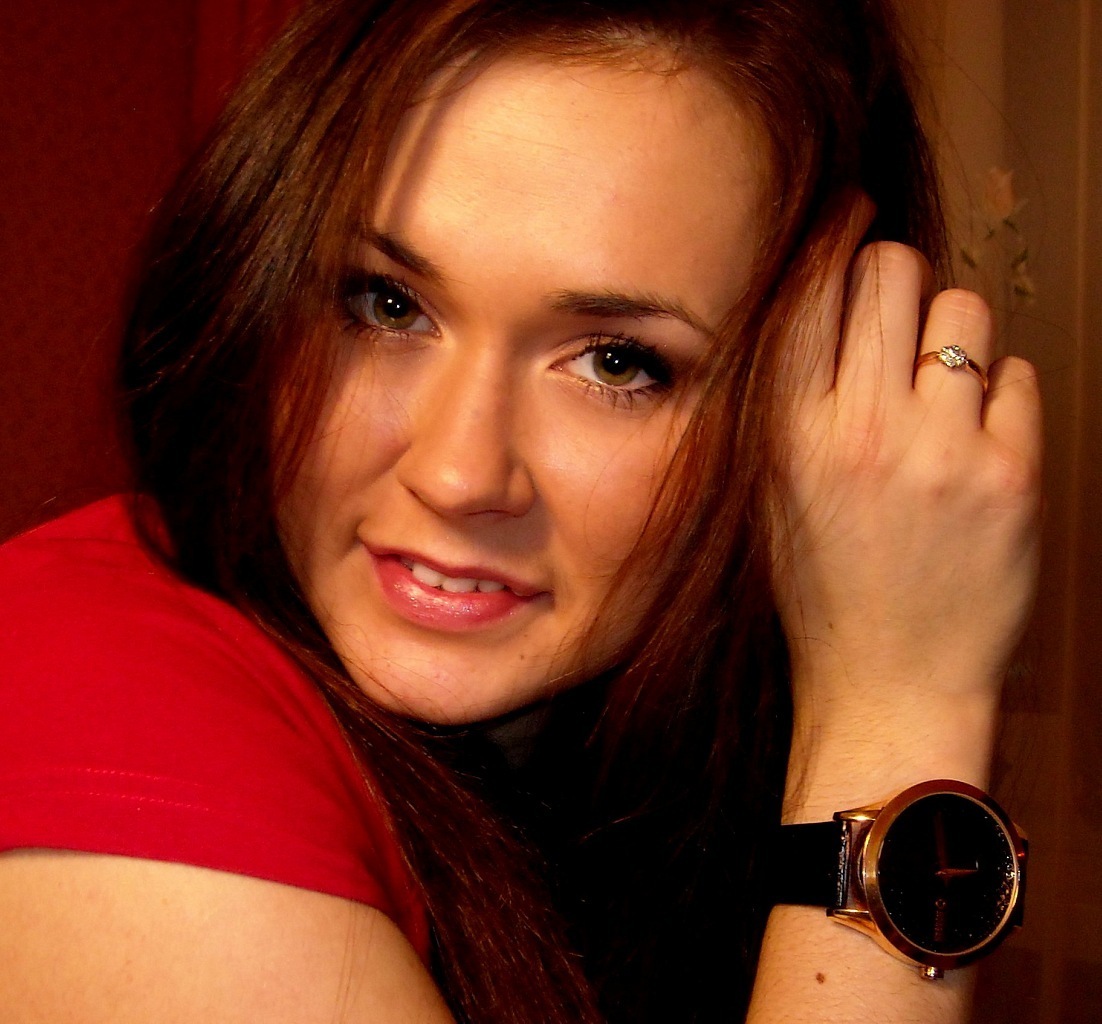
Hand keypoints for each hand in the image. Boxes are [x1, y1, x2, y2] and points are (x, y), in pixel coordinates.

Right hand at [772, 238, 1041, 807]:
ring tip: (941, 388)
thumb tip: (829, 303)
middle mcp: (858, 429)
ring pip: (963, 309)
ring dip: (954, 334)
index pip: (810, 288)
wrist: (887, 687)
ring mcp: (938, 451)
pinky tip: (975, 440)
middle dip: (896, 280)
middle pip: (890, 272)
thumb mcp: (772, 495)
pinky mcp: (1009, 478)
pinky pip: (1018, 376)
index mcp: (787, 433)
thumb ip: (790, 402)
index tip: (848, 217)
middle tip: (896, 314)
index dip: (833, 237)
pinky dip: (1000, 396)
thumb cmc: (823, 593)